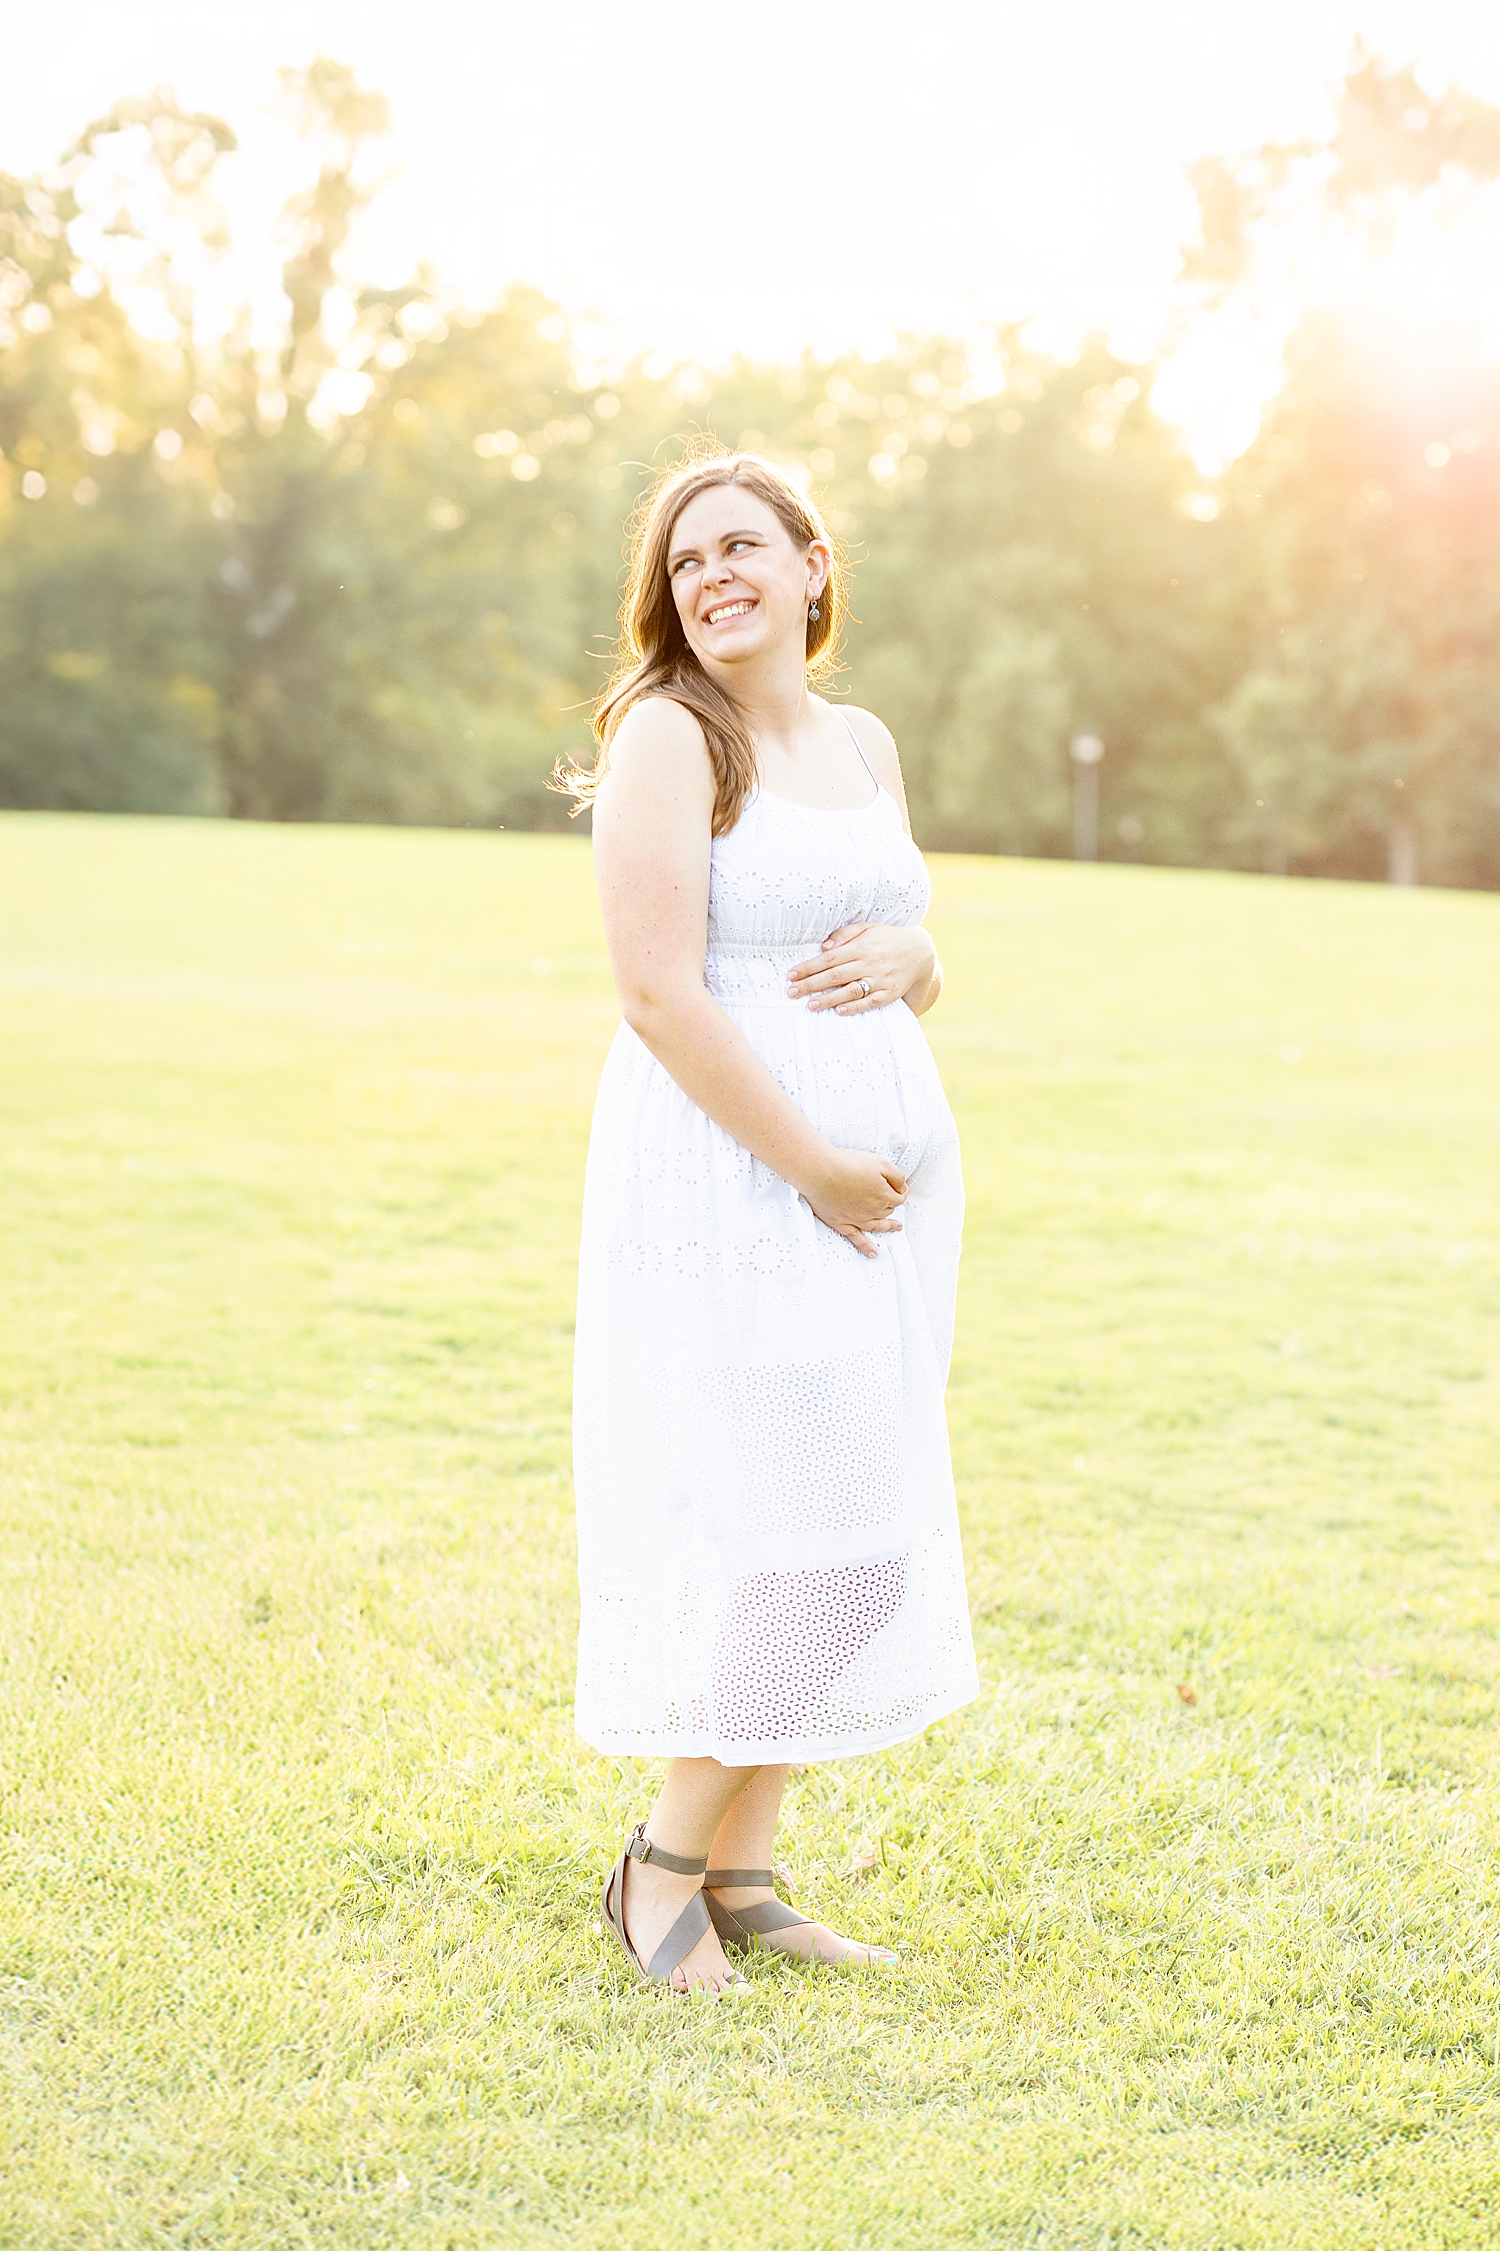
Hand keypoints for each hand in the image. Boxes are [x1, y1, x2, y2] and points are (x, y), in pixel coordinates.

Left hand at [786, 922, 936, 1013]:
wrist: (919, 951)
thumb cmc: (886, 939)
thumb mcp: (867, 928)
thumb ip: (845, 934)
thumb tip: (824, 946)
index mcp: (861, 947)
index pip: (829, 958)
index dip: (809, 967)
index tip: (791, 975)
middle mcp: (869, 963)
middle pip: (835, 976)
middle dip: (811, 984)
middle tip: (791, 992)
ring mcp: (879, 979)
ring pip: (850, 991)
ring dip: (829, 999)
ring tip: (810, 1005)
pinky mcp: (889, 993)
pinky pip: (870, 1002)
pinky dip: (854, 1007)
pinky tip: (839, 1011)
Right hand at [798, 1146, 906, 1258]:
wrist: (821, 1173)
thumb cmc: (848, 1164)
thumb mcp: (881, 1163)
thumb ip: (896, 1176)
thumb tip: (903, 1186)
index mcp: (884, 1196)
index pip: (900, 1197)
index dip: (901, 1190)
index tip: (900, 1186)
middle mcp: (874, 1211)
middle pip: (888, 1210)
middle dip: (891, 1203)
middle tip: (892, 1197)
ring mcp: (857, 1219)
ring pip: (877, 1225)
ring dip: (887, 1227)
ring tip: (895, 1228)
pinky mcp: (841, 1223)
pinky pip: (857, 1239)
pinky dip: (865, 1247)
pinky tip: (872, 1253)